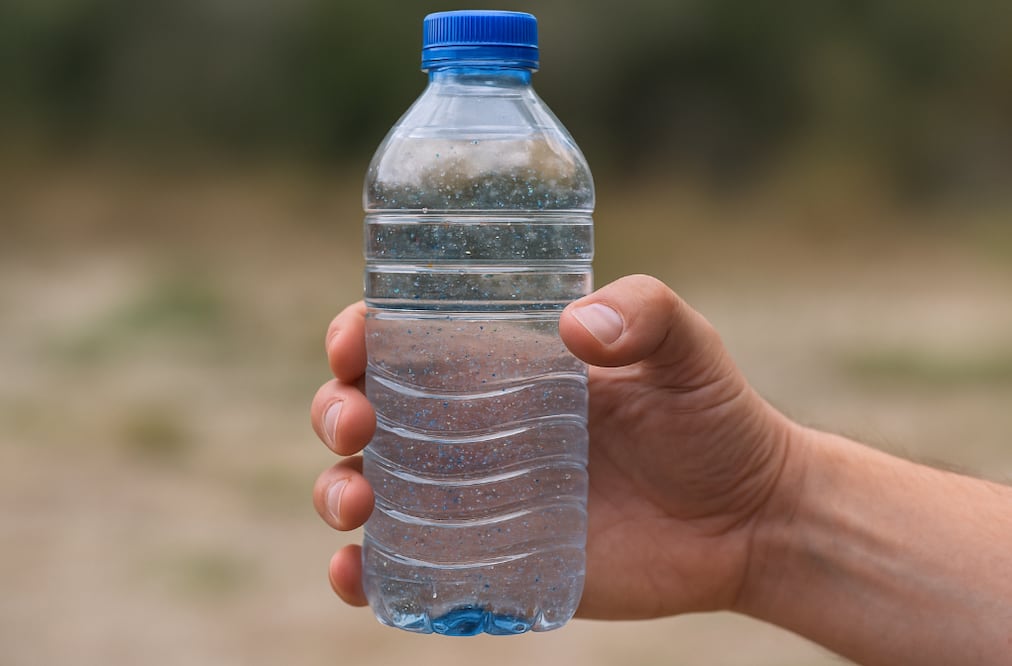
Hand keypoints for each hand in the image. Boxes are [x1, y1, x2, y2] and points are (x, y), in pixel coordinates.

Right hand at [310, 275, 799, 617]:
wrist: (748, 521)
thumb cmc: (714, 420)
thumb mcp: (689, 349)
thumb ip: (647, 313)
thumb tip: (573, 327)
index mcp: (504, 367)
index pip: (407, 341)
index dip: (360, 337)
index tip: (353, 344)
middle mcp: (476, 428)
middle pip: (370, 413)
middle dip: (336, 410)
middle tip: (356, 423)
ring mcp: (478, 498)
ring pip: (372, 488)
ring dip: (336, 490)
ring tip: (358, 500)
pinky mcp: (492, 563)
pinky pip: (406, 570)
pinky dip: (364, 574)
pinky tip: (357, 574)